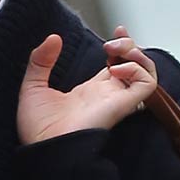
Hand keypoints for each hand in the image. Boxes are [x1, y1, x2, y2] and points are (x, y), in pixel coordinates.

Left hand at [17, 26, 157, 145]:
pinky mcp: (122, 106)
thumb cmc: (37, 128)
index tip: (116, 30)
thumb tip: (53, 37)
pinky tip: (115, 69)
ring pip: (146, 72)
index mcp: (90, 92)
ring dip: (136, 55)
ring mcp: (116, 100)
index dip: (121, 46)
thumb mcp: (33, 87)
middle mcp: (107, 95)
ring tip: (113, 51)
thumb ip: (41, 61)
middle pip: (134, 65)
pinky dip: (137, 70)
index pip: (116, 64)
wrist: (42, 150)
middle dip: (130, 45)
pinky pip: (147, 84)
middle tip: (111, 43)